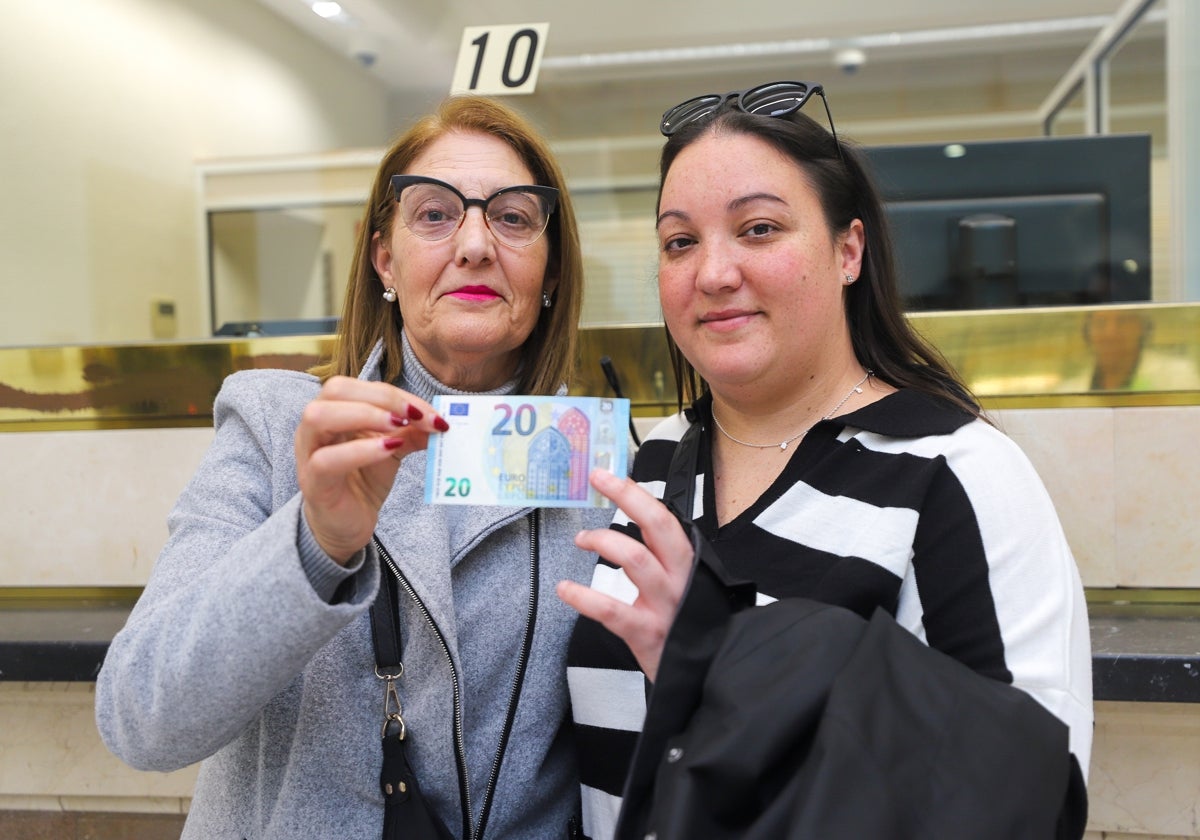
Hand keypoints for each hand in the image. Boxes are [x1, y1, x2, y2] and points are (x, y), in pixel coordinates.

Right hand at [294, 376, 447, 563]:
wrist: (346, 524)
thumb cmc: (363, 479)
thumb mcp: (393, 448)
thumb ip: (412, 431)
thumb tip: (440, 420)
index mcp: (335, 410)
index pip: (363, 387)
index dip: (399, 395)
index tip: (430, 413)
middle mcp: (315, 426)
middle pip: (336, 389)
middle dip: (381, 398)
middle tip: (413, 415)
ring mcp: (309, 453)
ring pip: (320, 416)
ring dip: (365, 415)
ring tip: (397, 428)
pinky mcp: (313, 482)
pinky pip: (327, 459)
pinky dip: (361, 450)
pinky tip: (388, 449)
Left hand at [556, 468, 695, 680]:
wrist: (706, 675)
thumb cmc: (689, 625)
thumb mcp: (685, 584)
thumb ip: (663, 554)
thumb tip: (635, 516)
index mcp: (688, 564)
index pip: (664, 519)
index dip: (636, 494)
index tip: (609, 475)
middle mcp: (681, 579)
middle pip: (658, 527)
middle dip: (627, 497)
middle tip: (599, 480)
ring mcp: (666, 606)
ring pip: (637, 560)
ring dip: (603, 542)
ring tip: (582, 538)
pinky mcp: (648, 634)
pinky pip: (613, 611)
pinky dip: (584, 597)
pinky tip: (565, 588)